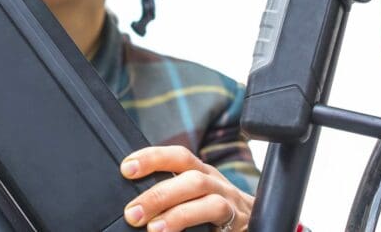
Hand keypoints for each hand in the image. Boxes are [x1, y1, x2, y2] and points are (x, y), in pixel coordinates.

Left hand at [120, 146, 253, 231]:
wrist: (254, 222)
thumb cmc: (211, 208)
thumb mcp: (189, 193)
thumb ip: (168, 192)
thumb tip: (134, 204)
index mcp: (200, 171)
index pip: (178, 156)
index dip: (152, 158)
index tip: (126, 168)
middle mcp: (217, 184)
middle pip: (192, 180)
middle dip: (159, 195)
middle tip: (133, 213)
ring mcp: (231, 205)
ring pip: (210, 203)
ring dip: (178, 216)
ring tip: (154, 229)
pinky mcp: (239, 225)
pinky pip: (224, 226)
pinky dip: (201, 231)